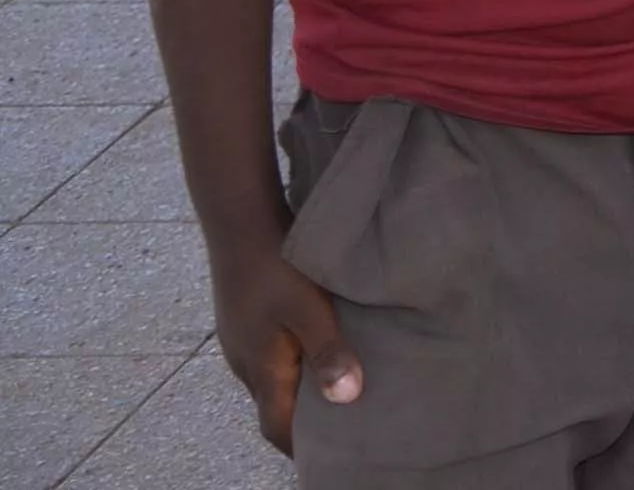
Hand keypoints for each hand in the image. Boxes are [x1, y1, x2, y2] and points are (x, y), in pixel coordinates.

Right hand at [208, 245, 359, 452]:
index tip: (330, 458)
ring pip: (271, 382)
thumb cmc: (277, 265)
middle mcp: (245, 364)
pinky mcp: (244, 323)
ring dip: (297, 393)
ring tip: (337, 391)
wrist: (239, 222)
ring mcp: (241, 342)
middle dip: (302, 425)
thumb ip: (327, 352)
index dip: (301, 447)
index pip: (277, 428)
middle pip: (273, 409)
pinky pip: (269, 358)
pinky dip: (292, 367)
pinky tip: (316, 351)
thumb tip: (347, 399)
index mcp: (261, 370)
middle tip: (343, 429)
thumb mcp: (309, 309)